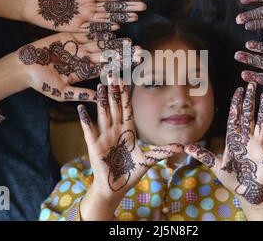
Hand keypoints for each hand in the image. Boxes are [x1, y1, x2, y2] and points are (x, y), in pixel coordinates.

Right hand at [16, 31, 141, 101]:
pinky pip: (85, 33)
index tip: (134, 66)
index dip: (120, 67)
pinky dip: (98, 31)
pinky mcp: (68, 37)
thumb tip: (99, 100)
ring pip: (99, 44)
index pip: (106, 70)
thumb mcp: (62, 92)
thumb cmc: (41, 83)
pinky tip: (112, 29)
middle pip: (107, 56)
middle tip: (140, 51)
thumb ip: (81, 93)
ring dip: (114, 42)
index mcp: (84, 73)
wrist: (23, 67)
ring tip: (129, 41)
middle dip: (123, 54)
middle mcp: (83, 60)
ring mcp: (77, 48)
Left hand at [22, 0, 145, 30]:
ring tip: (135, 17)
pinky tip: (116, 27)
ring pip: (106, 18)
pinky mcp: (75, 27)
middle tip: (143, 7)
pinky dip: (104, 29)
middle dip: (128, 7)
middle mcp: (88, 6)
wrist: (28, 2)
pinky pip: (92, 29)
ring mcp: (83, 17)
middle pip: (112, 7)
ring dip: (121, 18)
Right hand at [77, 75, 182, 201]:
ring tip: (101, 85)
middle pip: (115, 107)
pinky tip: (82, 108)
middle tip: (112, 74)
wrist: (115, 188)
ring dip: (102, 100)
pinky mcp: (94, 146)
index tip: (125, 80)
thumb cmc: (130, 173)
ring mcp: (104, 137)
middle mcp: (115, 131)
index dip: (125, 95)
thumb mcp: (148, 160)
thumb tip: (180, 146)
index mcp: (128, 131)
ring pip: (103, 114)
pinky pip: (89, 130)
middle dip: (114, 91)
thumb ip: (162, 151)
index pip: (127, 109)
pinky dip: (84, 119)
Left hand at [184, 83, 262, 206]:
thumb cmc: (232, 178)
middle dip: (249, 101)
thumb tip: (186, 148)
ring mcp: (258, 146)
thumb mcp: (216, 166)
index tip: (238, 90)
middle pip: (248, 116)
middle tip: (251, 84)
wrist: (247, 193)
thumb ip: (204, 156)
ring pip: (261, 124)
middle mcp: (247, 139)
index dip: (236, 104)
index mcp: (234, 140)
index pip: (235, 118)